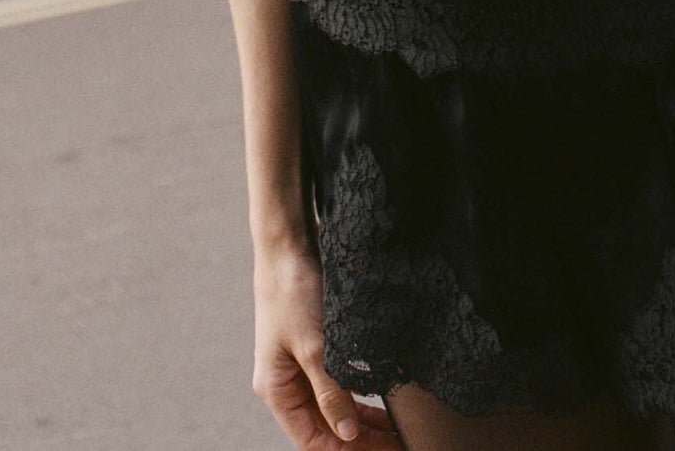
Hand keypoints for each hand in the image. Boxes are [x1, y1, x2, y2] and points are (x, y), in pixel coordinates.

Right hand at [252, 237, 401, 447]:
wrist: (288, 245)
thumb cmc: (293, 293)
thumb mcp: (315, 347)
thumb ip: (331, 392)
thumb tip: (346, 434)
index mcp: (276, 389)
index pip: (312, 440)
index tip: (384, 449)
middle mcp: (286, 382)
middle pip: (324, 426)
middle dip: (360, 439)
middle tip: (398, 443)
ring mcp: (300, 364)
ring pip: (333, 405)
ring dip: (362, 420)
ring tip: (396, 429)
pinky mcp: (314, 345)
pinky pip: (336, 382)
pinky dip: (358, 395)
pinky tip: (382, 401)